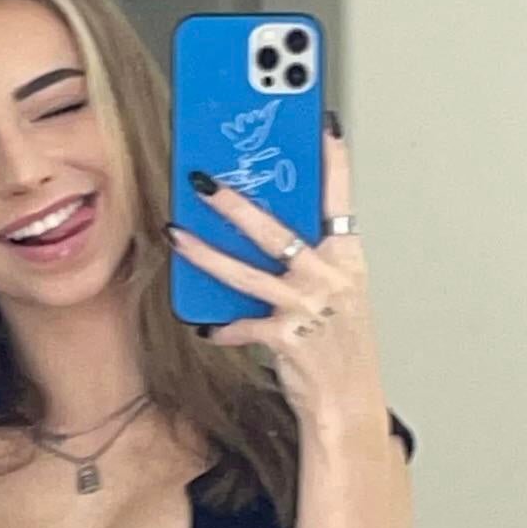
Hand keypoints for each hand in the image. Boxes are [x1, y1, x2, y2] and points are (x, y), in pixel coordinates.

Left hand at [168, 124, 385, 427]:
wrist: (350, 404)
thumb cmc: (339, 344)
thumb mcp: (336, 292)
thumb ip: (307, 257)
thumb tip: (260, 225)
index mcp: (348, 259)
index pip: (342, 199)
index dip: (334, 161)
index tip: (321, 123)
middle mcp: (331, 278)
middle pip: (278, 231)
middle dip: (236, 203)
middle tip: (203, 179)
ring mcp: (309, 308)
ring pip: (248, 273)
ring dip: (206, 253)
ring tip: (176, 232)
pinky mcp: (288, 339)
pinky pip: (243, 325)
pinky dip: (222, 325)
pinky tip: (204, 323)